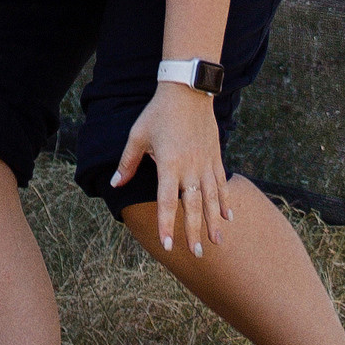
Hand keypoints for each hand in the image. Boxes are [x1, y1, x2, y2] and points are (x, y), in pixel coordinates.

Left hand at [113, 83, 232, 257]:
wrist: (188, 91)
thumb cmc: (158, 113)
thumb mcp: (137, 135)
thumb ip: (128, 162)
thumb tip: (114, 183)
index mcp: (169, 164)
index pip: (167, 201)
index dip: (167, 224)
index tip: (167, 245)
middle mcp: (190, 167)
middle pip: (193, 206)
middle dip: (194, 231)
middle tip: (196, 254)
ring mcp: (206, 163)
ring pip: (211, 199)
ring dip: (214, 222)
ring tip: (216, 243)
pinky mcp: (215, 157)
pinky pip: (222, 184)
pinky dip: (226, 201)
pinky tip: (229, 217)